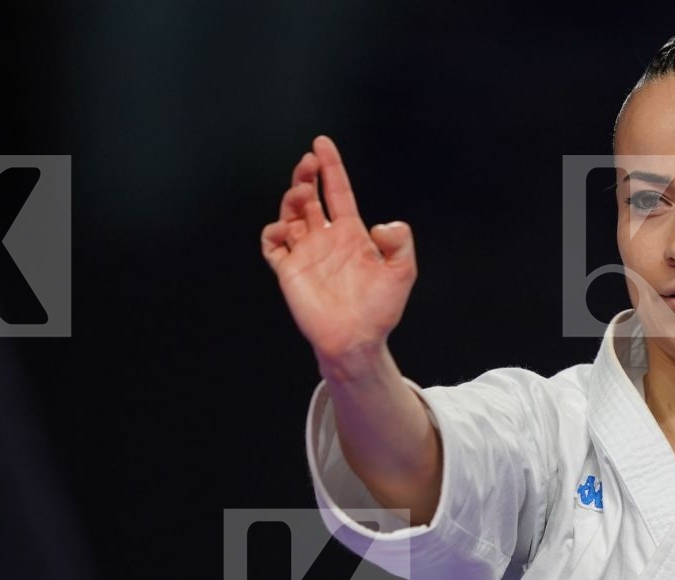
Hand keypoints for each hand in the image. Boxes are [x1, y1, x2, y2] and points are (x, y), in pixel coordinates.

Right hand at [260, 134, 417, 368]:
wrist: (357, 340)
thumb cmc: (379, 309)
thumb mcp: (402, 272)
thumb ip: (400, 243)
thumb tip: (384, 224)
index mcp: (350, 233)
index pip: (338, 191)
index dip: (331, 167)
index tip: (322, 143)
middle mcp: (324, 238)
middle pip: (309, 196)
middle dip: (306, 176)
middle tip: (308, 164)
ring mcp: (305, 253)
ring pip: (289, 214)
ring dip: (292, 198)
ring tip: (303, 195)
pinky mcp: (288, 271)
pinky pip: (272, 245)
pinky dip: (273, 232)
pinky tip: (285, 229)